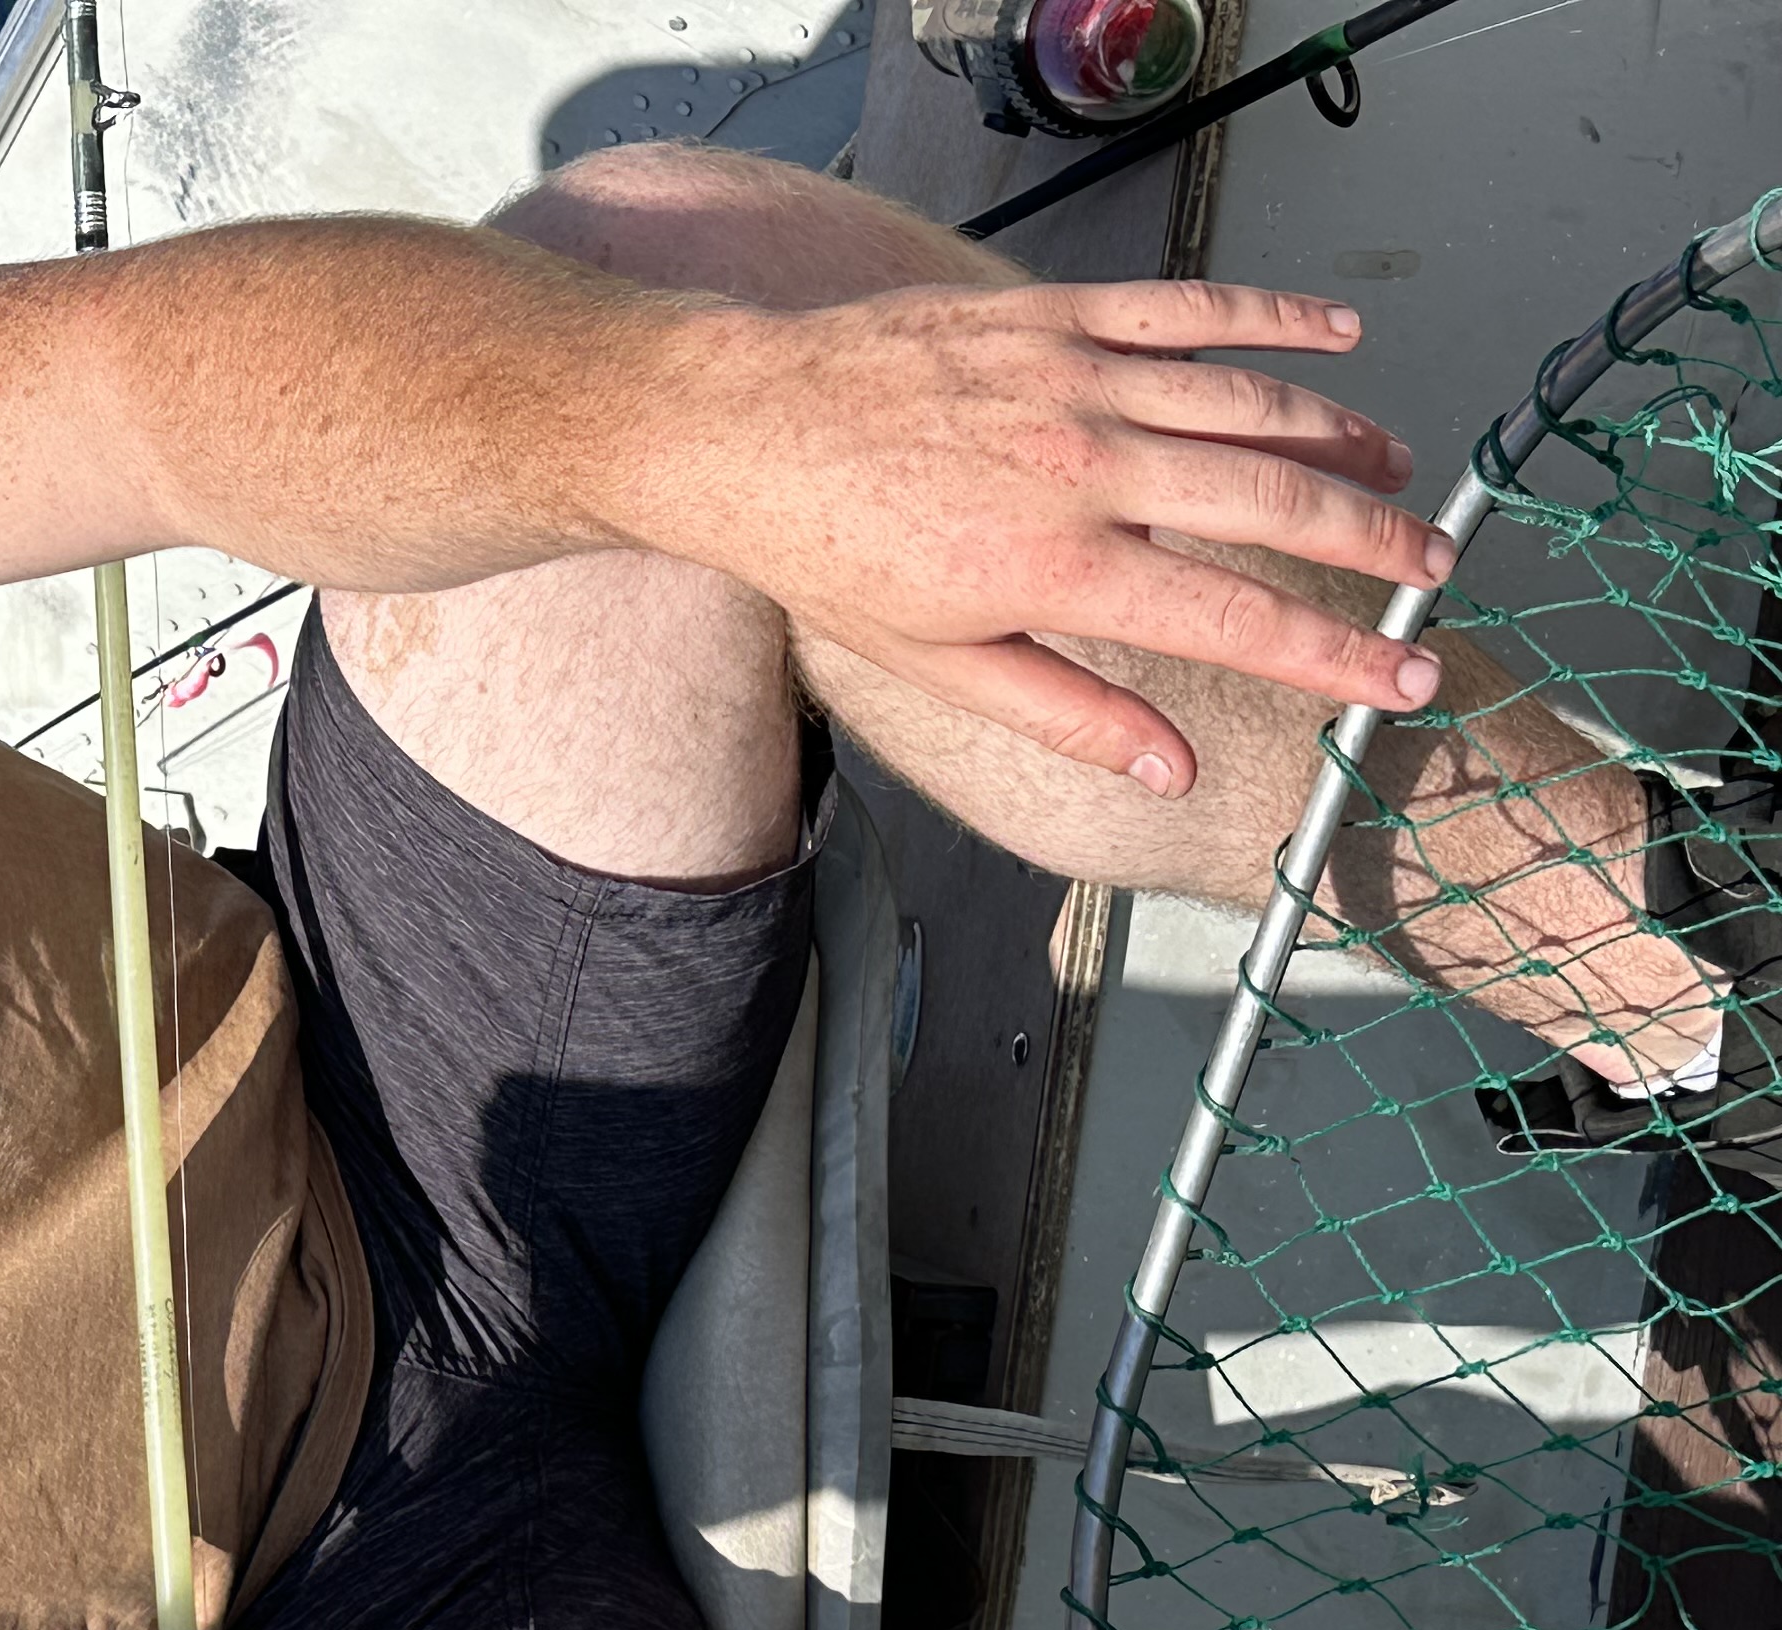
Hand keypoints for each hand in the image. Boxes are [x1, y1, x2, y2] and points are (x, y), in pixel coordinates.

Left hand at [627, 276, 1451, 795]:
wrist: (742, 431)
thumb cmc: (830, 555)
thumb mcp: (939, 663)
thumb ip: (1066, 714)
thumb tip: (1168, 771)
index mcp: (1058, 569)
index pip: (1233, 620)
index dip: (1334, 654)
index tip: (1406, 677)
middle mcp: (1081, 468)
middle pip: (1271, 505)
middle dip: (1373, 542)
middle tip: (1435, 573)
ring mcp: (1074, 381)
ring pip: (1249, 403)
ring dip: (1340, 436)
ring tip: (1398, 471)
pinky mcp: (1055, 316)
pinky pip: (1191, 309)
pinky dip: (1275, 319)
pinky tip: (1341, 337)